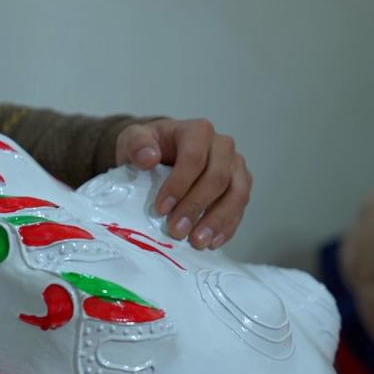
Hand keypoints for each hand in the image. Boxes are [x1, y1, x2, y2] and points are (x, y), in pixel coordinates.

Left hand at [116, 118, 251, 249]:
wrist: (159, 154)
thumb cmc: (148, 148)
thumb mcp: (133, 140)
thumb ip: (136, 144)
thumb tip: (148, 157)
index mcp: (197, 131)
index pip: (194, 157)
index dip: (179, 184)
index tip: (161, 209)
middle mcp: (222, 145)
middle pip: (218, 177)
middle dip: (196, 207)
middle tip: (177, 231)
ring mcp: (235, 166)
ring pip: (236, 193)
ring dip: (218, 220)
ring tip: (198, 242)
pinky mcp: (240, 184)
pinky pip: (240, 206)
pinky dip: (228, 226)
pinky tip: (212, 242)